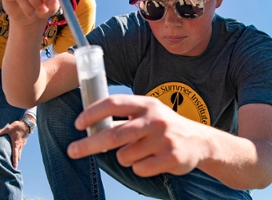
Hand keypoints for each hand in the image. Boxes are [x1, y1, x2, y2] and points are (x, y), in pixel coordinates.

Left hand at [0, 117, 32, 168]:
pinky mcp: (24, 142)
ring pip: (20, 153)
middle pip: (18, 156)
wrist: (27, 123)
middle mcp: (20, 146)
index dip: (15, 162)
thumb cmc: (18, 126)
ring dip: (17, 157)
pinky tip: (16, 152)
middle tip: (13, 168)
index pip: (15, 155)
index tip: (14, 168)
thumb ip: (0, 132)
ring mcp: (23, 144)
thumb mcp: (8, 128)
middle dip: (16, 162)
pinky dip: (18, 152)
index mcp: (16, 144)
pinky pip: (21, 149)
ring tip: (13, 162)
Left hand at [67, 94, 207, 176]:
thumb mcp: (148, 112)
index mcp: (146, 104)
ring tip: (139, 151)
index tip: (78, 124)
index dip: (93, 113)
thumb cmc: (164, 125)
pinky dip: (138, 167)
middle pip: (114, 134)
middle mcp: (154, 119)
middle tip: (72, 151)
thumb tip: (92, 123)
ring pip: (124, 155)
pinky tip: (151, 159)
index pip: (114, 103)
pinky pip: (139, 168)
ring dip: (124, 157)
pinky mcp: (170, 157)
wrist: (199, 140)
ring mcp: (163, 139)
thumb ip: (125, 115)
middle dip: (88, 145)